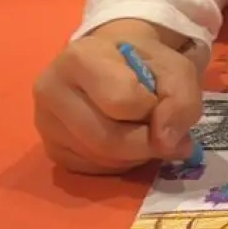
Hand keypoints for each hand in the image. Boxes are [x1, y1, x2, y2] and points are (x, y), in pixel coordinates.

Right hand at [33, 19, 202, 175]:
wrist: (111, 61)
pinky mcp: (51, 149)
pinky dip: (120, 163)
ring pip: (102, 159)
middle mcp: (50, 89)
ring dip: (136, 155)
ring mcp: (45, 123)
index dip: (150, 106)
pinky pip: (93, 170)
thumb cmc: (141, 62)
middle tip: (159, 129)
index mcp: (79, 58)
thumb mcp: (174, 67)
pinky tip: (124, 141)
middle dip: (146, 142)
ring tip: (141, 130)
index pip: (122, 101)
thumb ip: (181, 99)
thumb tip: (167, 143)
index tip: (153, 95)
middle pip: (109, 140)